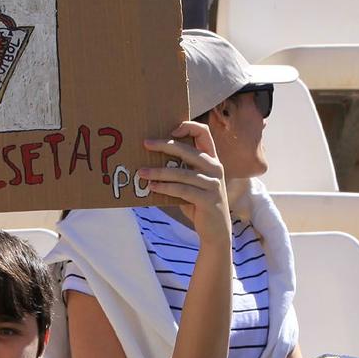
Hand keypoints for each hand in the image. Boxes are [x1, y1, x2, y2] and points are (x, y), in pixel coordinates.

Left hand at [140, 120, 228, 242]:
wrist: (216, 231)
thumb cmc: (199, 204)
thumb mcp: (192, 183)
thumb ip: (181, 170)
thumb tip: (151, 160)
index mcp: (212, 160)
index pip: (204, 133)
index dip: (188, 126)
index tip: (170, 130)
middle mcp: (215, 168)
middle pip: (187, 150)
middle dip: (164, 145)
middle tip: (145, 144)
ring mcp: (213, 184)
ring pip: (181, 173)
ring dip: (158, 172)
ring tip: (142, 172)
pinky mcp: (208, 199)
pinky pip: (182, 190)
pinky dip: (165, 187)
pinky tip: (152, 187)